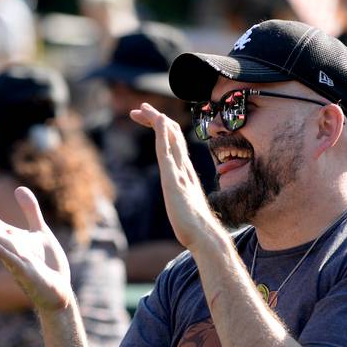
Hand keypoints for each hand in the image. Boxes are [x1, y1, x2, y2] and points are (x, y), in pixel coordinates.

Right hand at [0, 187, 72, 312]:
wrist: (58, 290)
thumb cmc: (46, 263)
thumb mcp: (40, 233)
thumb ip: (30, 212)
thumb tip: (19, 187)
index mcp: (15, 240)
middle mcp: (14, 250)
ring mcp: (21, 263)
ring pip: (4, 248)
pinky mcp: (30, 275)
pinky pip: (17, 264)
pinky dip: (7, 255)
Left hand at [129, 103, 218, 250]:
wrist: (206, 237)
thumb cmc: (197, 229)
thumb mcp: (187, 211)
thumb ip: (185, 203)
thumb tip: (184, 209)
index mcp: (187, 176)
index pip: (176, 146)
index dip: (163, 131)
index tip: (150, 121)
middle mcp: (185, 170)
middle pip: (172, 136)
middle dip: (156, 120)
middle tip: (140, 109)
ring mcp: (180, 173)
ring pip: (170, 138)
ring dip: (156, 120)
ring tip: (141, 108)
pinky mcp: (173, 180)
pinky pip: (166, 150)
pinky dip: (161, 133)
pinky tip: (157, 120)